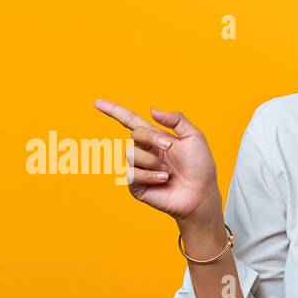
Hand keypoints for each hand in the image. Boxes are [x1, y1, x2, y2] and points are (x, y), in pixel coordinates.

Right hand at [92, 99, 220, 222]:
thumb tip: (152, 110)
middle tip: (169, 147)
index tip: (97, 103)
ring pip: (132, 154)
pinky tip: (163, 180)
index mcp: (155, 138)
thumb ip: (175, 119)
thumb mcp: (194, 136)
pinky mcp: (136, 185)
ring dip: (153, 161)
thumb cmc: (200, 166)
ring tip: (168, 171)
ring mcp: (139, 168)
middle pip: (135, 134)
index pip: (130, 121)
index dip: (113, 111)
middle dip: (152, 138)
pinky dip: (151, 175)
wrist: (201, 194)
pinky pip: (133, 173)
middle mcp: (145, 151)